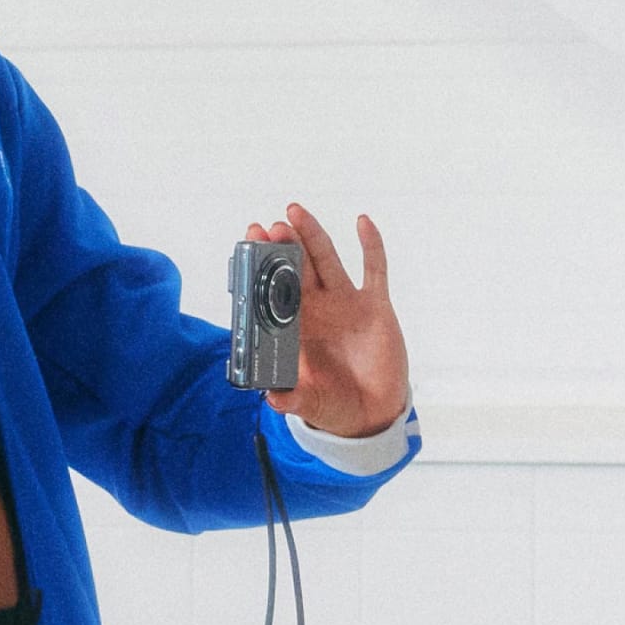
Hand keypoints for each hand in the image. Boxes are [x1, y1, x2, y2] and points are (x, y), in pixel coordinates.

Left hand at [246, 203, 407, 438]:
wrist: (371, 412)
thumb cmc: (333, 405)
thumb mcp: (311, 403)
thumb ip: (293, 399)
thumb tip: (273, 399)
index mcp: (293, 328)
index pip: (272, 291)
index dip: (261, 268)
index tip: (250, 244)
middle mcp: (316, 309)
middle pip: (296, 268)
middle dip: (283, 246)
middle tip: (270, 225)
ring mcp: (345, 303)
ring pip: (326, 260)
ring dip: (312, 235)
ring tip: (295, 212)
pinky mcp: (375, 306)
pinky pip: (374, 269)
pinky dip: (370, 245)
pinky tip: (362, 222)